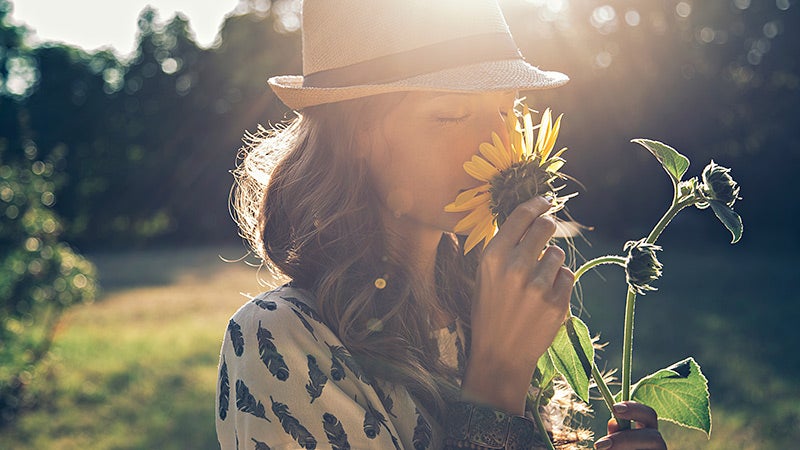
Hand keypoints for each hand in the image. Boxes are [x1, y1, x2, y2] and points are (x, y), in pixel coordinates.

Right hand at [461, 196, 573, 413]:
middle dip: (548, 227)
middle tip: (546, 234)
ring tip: (537, 281)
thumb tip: (528, 216)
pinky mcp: (556, 302)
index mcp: (493, 256)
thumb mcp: (485, 274)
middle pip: (546, 227)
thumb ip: (504, 246)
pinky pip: (567, 275)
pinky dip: (560, 282)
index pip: (522, 215)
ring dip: (552, 261)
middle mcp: (515, 267)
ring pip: (558, 253)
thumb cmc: (490, 310)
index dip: (537, 203)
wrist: (499, 354)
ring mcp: (537, 285)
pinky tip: (545, 297)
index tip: (546, 200)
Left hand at [594, 402, 666, 448]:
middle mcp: (657, 446)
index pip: (649, 415)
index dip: (635, 409)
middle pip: (654, 437)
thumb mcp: (614, 446)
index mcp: (646, 432)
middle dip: (626, 440)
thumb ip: (615, 436)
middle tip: (600, 445)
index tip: (614, 408)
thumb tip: (613, 422)